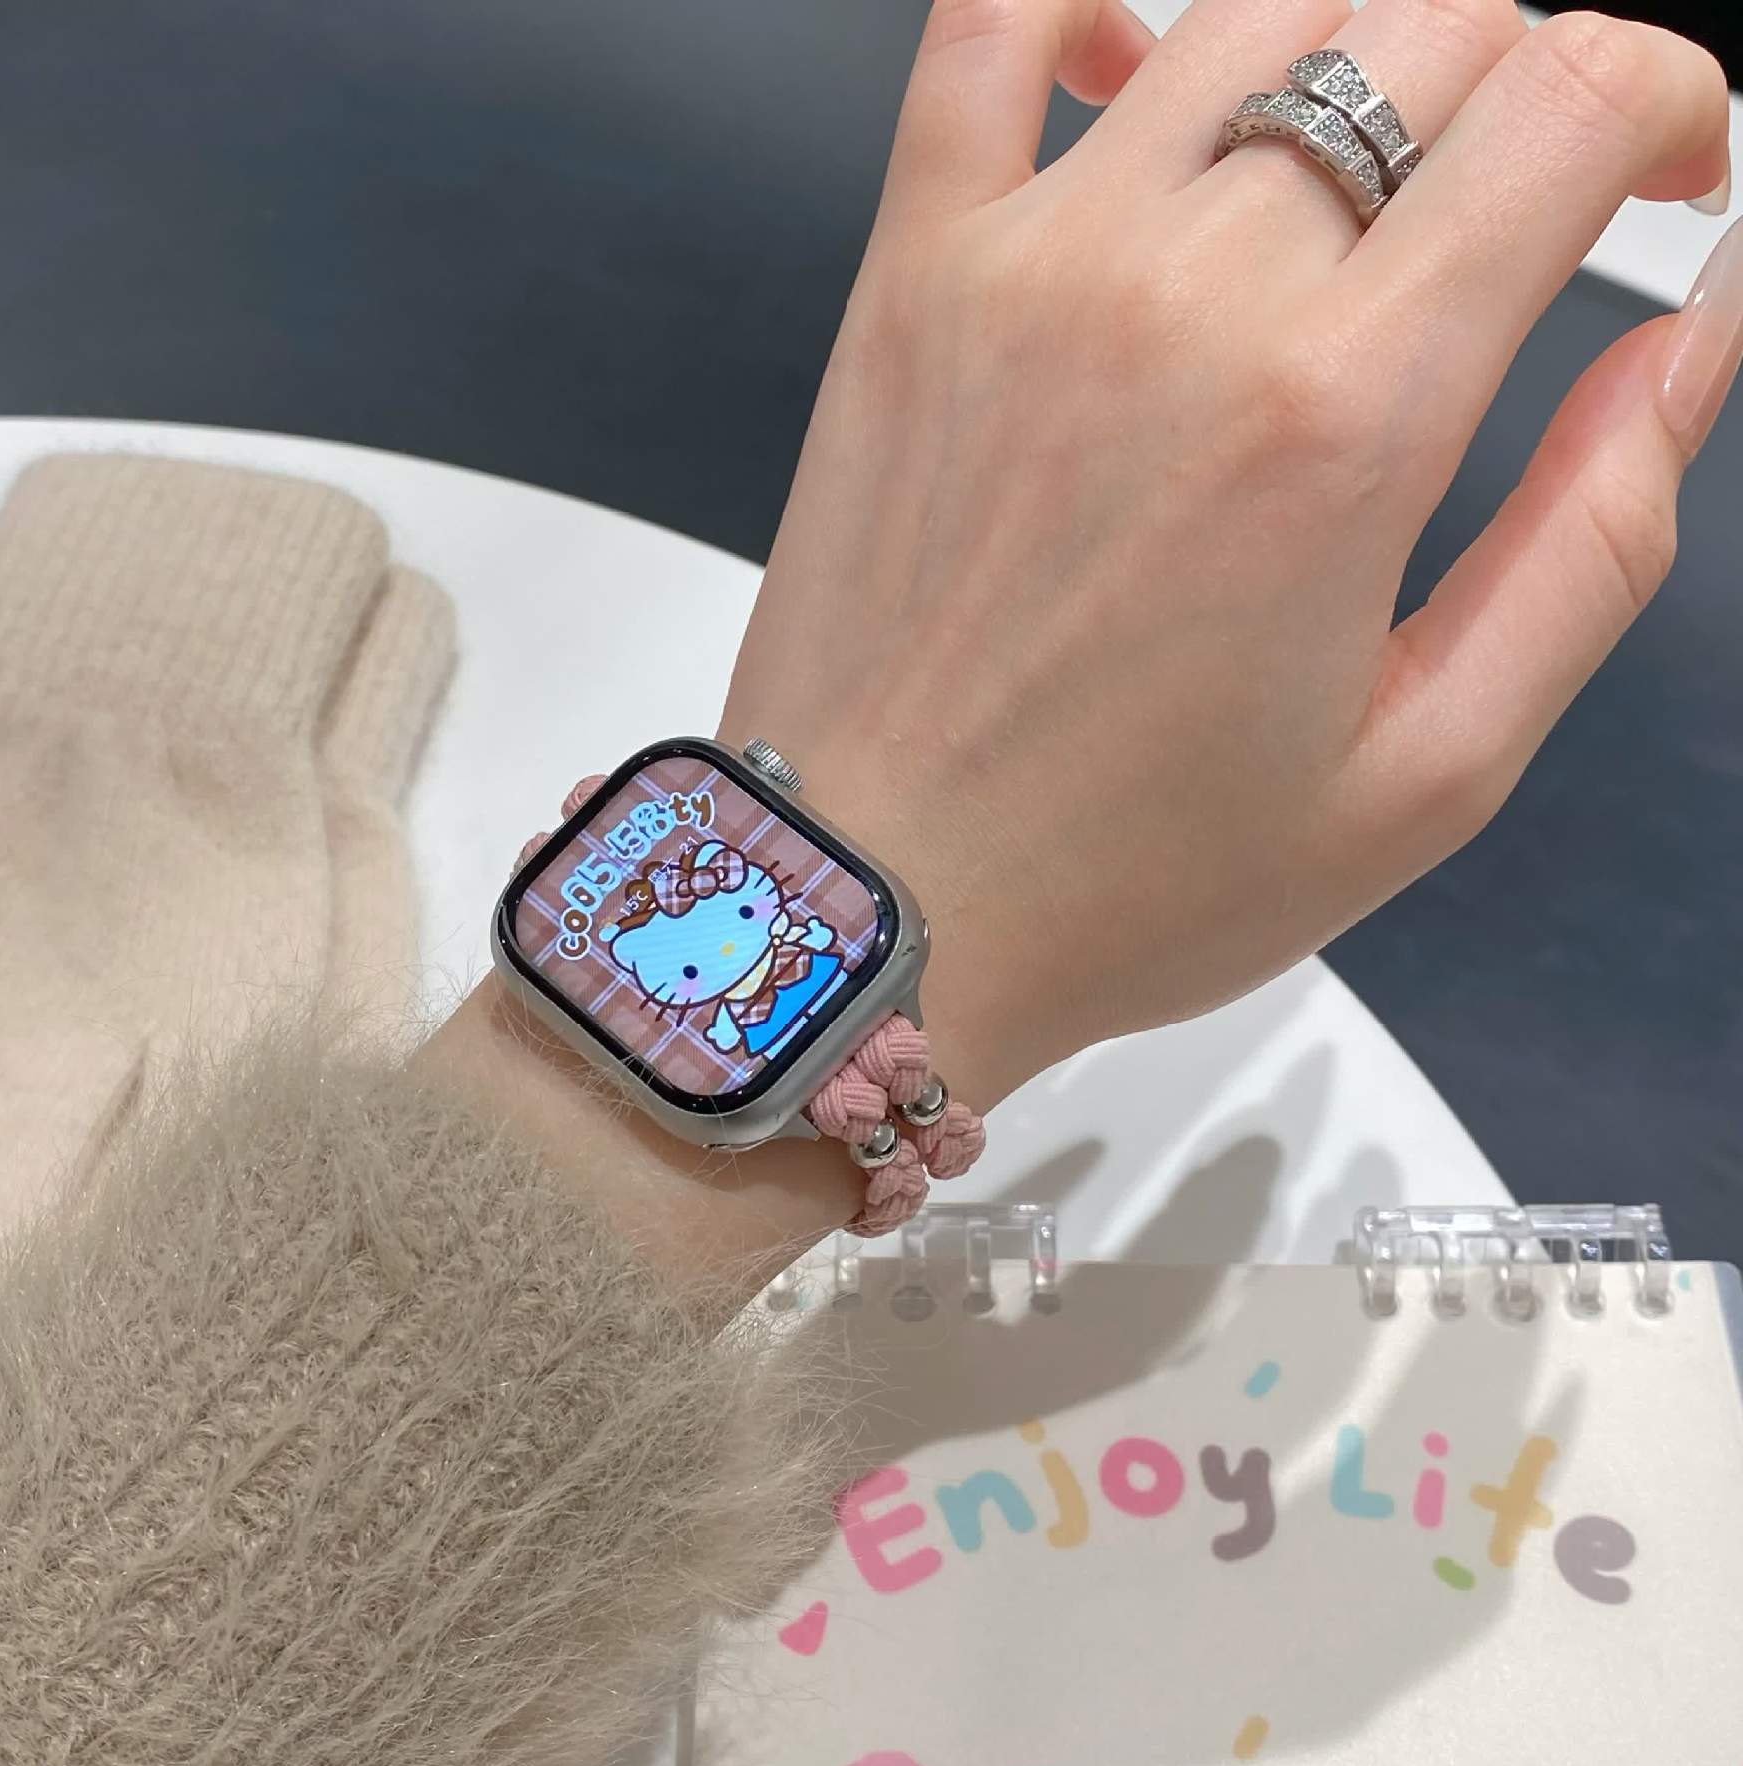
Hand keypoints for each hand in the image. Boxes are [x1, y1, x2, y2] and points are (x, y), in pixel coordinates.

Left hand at [722, 0, 1735, 1113]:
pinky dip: (1089, 7)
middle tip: (1525, 206)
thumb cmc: (1128, 876)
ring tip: (1362, 178)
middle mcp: (1186, 294)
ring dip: (1353, 59)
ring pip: (1249, 16)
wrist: (876, 904)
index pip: (1572, 98)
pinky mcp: (910, 281)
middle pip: (1428, 35)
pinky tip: (1143, 68)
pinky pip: (990, 32)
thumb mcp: (1428, 771)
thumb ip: (1596, 538)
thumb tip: (1694, 337)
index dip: (1667, 101)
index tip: (1667, 173)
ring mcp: (1030, 266)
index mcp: (1340, 416)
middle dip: (1525, 95)